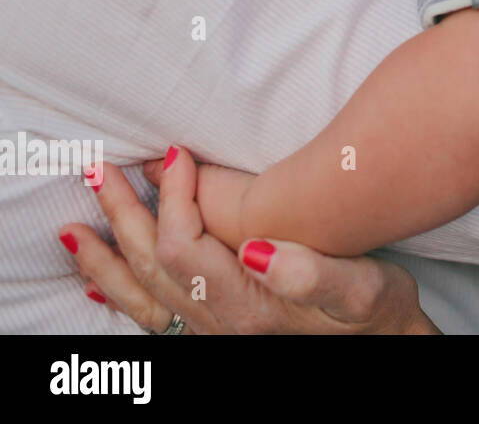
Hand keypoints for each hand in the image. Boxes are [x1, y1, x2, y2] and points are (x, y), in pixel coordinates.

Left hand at [59, 147, 437, 333]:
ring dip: (108, 255)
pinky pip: (151, 312)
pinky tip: (103, 283)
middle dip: (124, 214)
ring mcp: (214, 331)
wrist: (384, 343)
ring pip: (142, 293)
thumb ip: (311, 273)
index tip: (177, 154)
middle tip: (101, 169)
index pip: (184, 246)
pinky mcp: (217, 330)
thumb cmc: (376, 311)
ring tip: (76, 227)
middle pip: (152, 265)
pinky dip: (120, 291)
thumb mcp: (361, 288)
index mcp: (249, 307)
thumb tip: (257, 250)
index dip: (173, 197)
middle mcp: (221, 325)